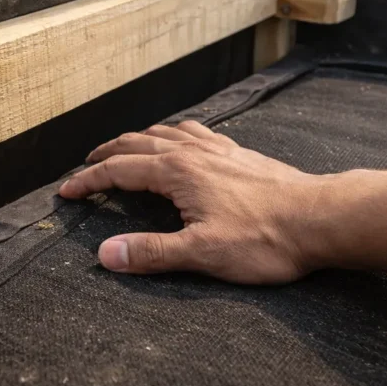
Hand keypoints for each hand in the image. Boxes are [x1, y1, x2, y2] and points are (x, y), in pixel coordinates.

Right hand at [59, 121, 326, 283]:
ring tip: (124, 148)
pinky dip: (173, 133)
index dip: (88, 181)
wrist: (319, 218)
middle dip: (106, 155)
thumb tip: (105, 254)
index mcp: (177, 172)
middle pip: (136, 143)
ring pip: (165, 132)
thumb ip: (151, 253)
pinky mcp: (238, 154)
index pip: (119, 170)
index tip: (66, 191)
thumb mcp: (202, 253)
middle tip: (86, 166)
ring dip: (137, 139)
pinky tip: (180, 140)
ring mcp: (217, 149)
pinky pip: (195, 132)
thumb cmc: (265, 238)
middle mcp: (193, 152)